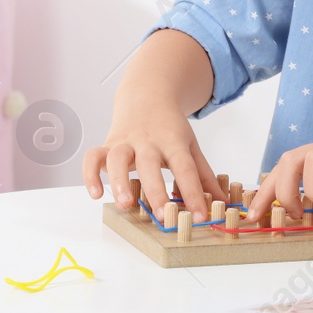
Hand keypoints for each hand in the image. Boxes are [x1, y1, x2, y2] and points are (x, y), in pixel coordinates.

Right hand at [82, 99, 227, 222]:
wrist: (147, 95)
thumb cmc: (169, 127)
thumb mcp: (191, 146)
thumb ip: (204, 175)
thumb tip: (222, 202)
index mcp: (172, 141)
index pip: (185, 168)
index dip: (193, 193)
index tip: (201, 217)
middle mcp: (147, 140)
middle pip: (150, 164)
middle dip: (156, 191)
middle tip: (163, 216)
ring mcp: (125, 141)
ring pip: (117, 158)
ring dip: (119, 181)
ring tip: (125, 204)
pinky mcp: (106, 145)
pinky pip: (92, 157)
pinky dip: (89, 174)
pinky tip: (95, 194)